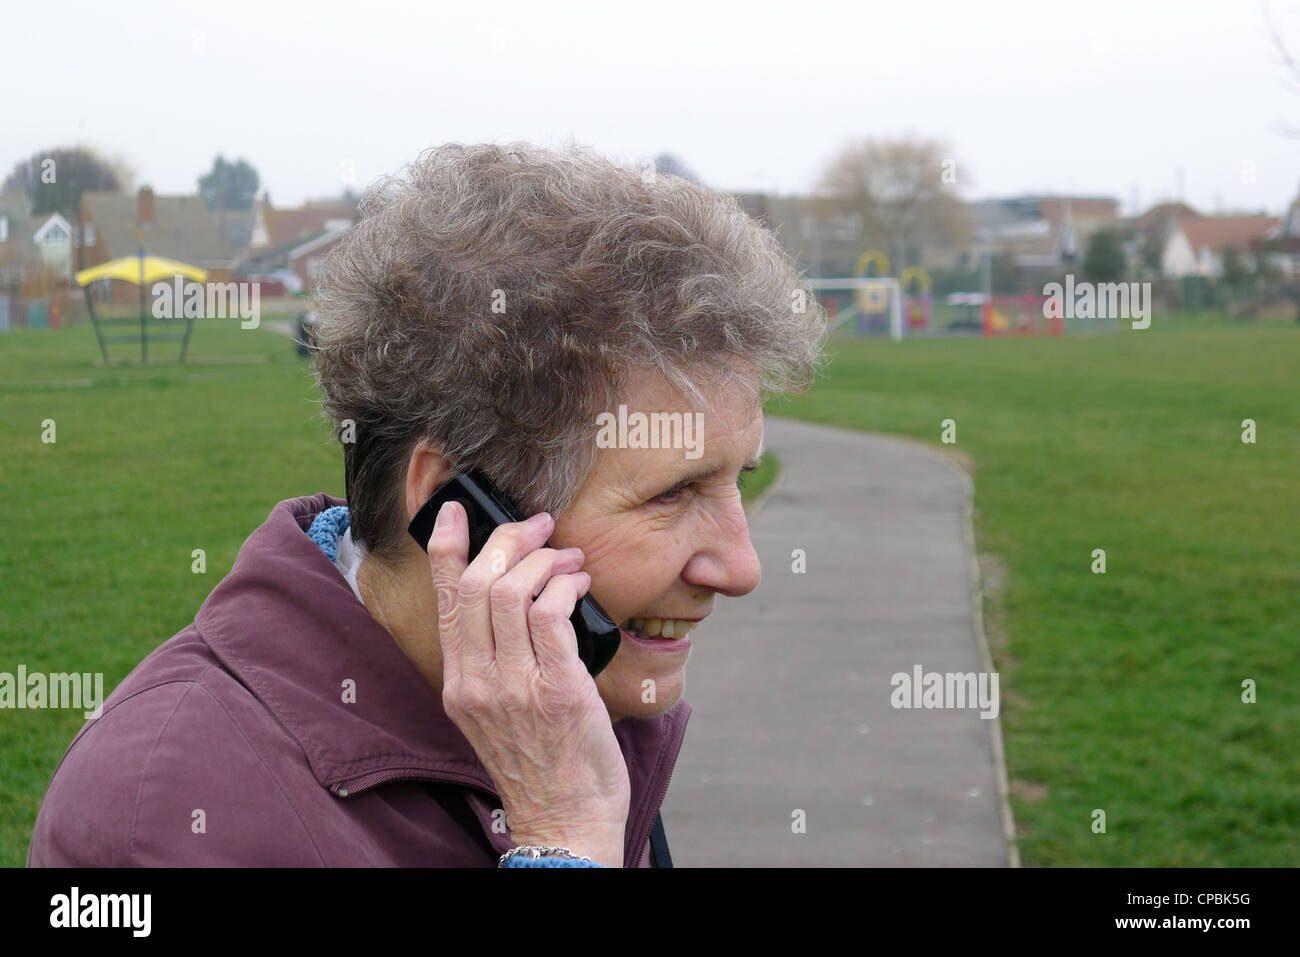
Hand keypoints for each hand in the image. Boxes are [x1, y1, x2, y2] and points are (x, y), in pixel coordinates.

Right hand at [426, 501, 629, 866]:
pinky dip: (566, 586)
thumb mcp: (497, 712)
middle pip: (475, 583)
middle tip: (538, 525)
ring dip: (545, 560)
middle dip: (507, 540)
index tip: (453, 511)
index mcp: (458, 683)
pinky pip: (551, 614)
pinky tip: (580, 584)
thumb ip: (497, 661)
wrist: (564, 822)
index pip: (443, 600)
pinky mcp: (555, 689)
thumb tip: (523, 599)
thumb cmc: (541, 764)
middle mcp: (477, 681)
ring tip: (568, 558)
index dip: (444, 547)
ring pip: (511, 591)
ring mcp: (513, 686)